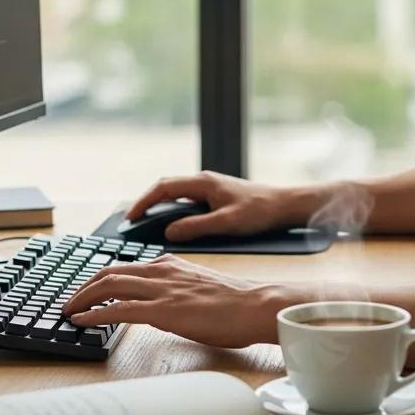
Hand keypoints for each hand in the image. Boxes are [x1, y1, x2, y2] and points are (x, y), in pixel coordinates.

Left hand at [62, 255, 289, 346]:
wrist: (255, 305)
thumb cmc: (236, 302)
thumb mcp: (199, 287)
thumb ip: (177, 289)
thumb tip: (161, 305)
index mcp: (171, 265)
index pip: (126, 267)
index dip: (102, 279)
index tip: (88, 290)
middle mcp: (162, 271)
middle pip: (110, 272)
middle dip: (84, 287)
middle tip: (70, 301)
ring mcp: (161, 289)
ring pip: (109, 285)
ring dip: (82, 298)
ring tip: (68, 311)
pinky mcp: (163, 310)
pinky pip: (119, 309)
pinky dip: (94, 314)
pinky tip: (81, 321)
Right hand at [127, 172, 300, 241]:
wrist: (285, 205)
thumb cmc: (260, 211)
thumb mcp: (226, 223)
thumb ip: (196, 227)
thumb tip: (168, 232)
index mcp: (203, 183)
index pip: (163, 188)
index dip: (144, 202)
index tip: (130, 218)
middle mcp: (203, 182)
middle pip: (166, 189)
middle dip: (147, 204)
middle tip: (131, 224)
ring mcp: (210, 189)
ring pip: (176, 196)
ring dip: (160, 208)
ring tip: (145, 227)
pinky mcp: (216, 197)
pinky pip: (187, 202)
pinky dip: (174, 212)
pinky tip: (172, 227)